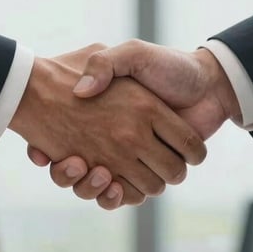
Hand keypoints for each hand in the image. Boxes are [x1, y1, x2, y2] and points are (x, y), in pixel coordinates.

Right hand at [11, 44, 206, 205]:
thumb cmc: (171, 67)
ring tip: (96, 171)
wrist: (210, 84)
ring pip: (99, 187)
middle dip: (73, 174)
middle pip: (78, 171)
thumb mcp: (133, 54)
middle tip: (74, 162)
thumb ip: (106, 63)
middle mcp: (116, 139)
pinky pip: (124, 196)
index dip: (51, 150)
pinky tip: (112, 185)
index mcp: (104, 115)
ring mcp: (132, 158)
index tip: (43, 150)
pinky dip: (114, 197)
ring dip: (91, 187)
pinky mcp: (149, 173)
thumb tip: (82, 92)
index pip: (62, 139)